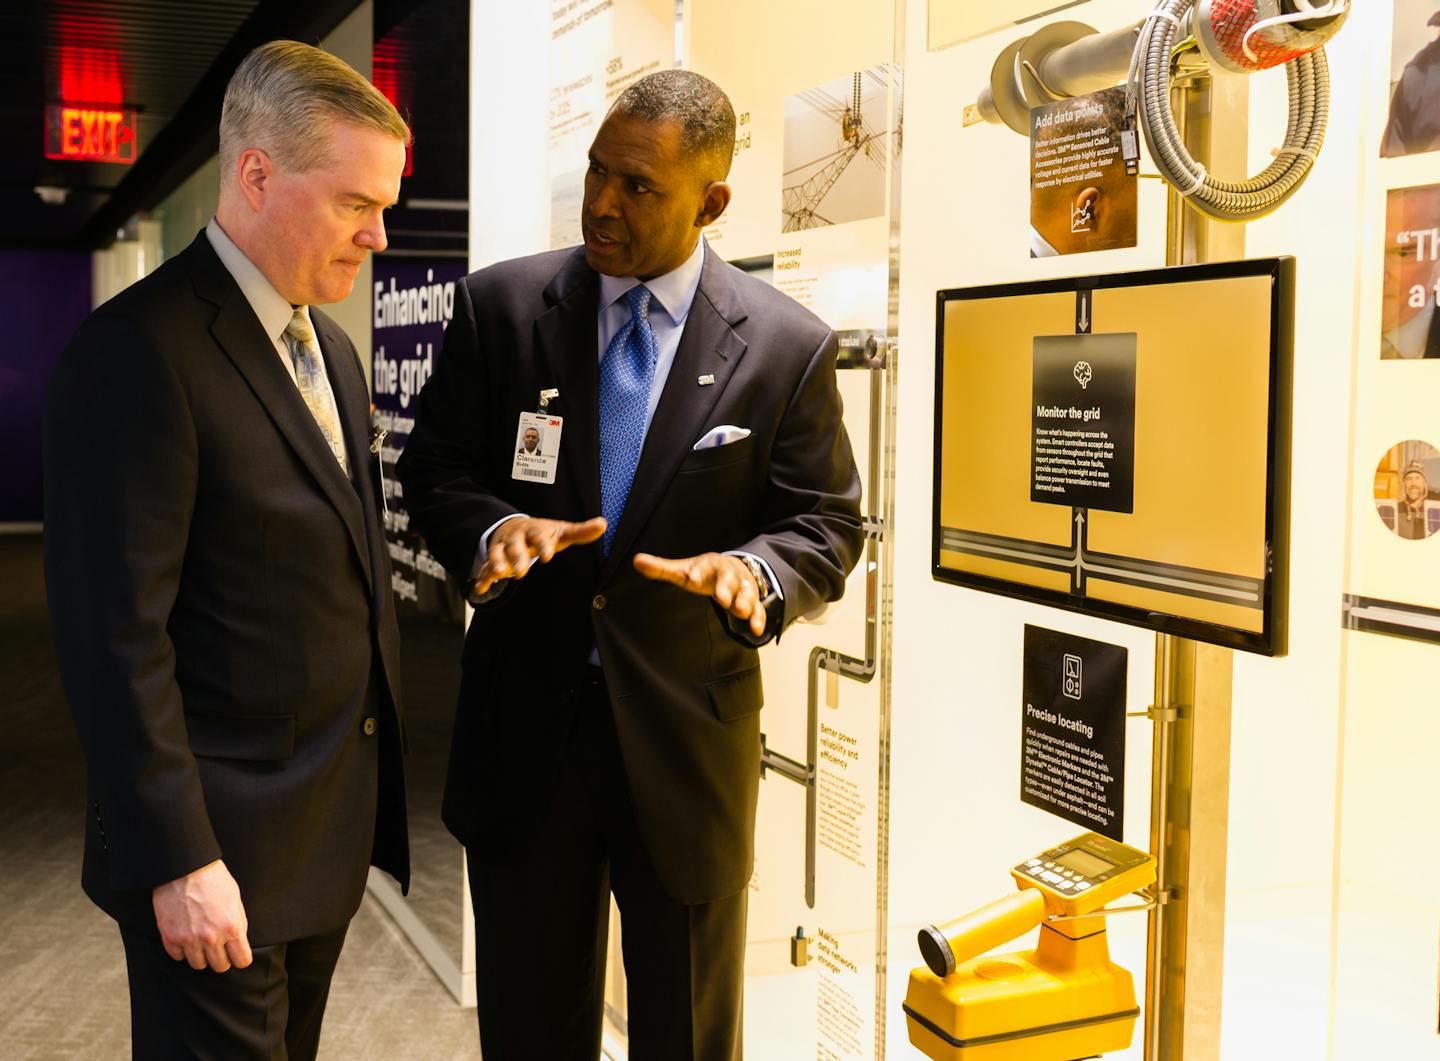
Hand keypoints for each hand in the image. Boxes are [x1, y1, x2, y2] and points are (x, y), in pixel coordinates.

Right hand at [152, 860, 251, 971]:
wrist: (185, 868)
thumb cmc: (213, 880)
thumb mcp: (235, 899)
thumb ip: (238, 923)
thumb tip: (239, 941)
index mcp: (231, 927)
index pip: (241, 960)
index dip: (240, 958)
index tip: (236, 954)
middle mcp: (211, 937)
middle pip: (220, 966)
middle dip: (221, 958)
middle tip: (218, 947)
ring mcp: (189, 939)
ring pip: (198, 965)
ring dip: (201, 955)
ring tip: (200, 941)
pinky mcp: (170, 937)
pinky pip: (178, 957)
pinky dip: (182, 950)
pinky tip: (185, 937)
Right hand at [471, 516, 606, 597]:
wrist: (514, 527)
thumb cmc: (542, 533)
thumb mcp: (560, 532)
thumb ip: (580, 532)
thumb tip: (603, 524)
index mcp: (534, 531)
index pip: (539, 536)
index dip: (543, 546)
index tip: (548, 556)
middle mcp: (516, 538)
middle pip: (515, 546)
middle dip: (517, 558)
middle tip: (522, 571)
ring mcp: (502, 548)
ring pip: (497, 554)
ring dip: (497, 563)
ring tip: (498, 574)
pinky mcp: (493, 559)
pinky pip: (486, 568)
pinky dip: (483, 578)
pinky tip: (480, 588)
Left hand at [633, 552, 769, 637]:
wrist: (733, 568)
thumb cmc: (703, 573)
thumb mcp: (684, 570)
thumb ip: (662, 568)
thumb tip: (636, 561)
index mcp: (710, 564)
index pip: (704, 566)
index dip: (698, 571)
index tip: (691, 578)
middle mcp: (729, 574)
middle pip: (729, 579)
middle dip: (726, 588)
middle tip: (722, 599)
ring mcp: (743, 587)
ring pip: (747, 593)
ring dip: (745, 602)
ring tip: (741, 612)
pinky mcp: (752, 601)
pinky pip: (758, 609)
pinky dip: (758, 618)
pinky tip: (756, 630)